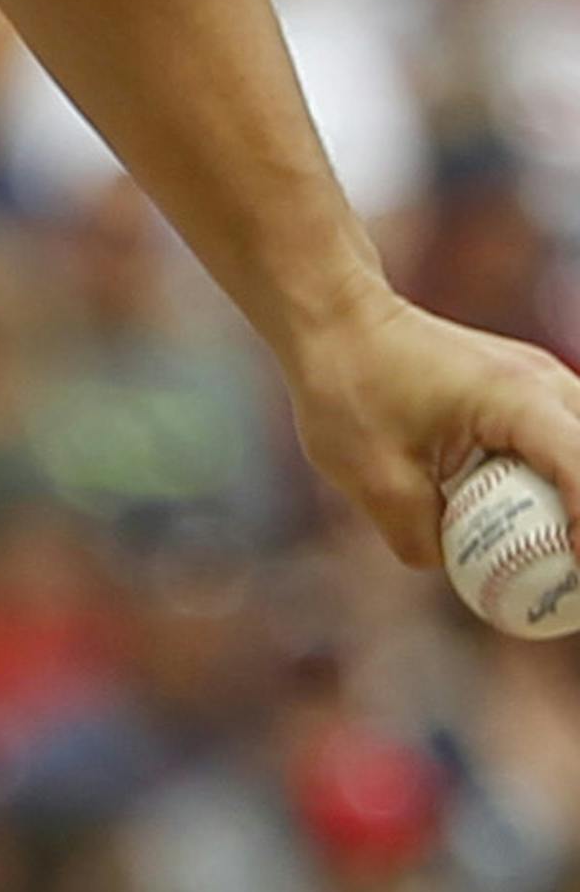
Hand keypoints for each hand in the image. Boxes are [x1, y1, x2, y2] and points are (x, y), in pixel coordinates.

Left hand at [285, 279, 579, 574]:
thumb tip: (454, 568)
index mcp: (515, 398)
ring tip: (557, 555)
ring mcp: (539, 380)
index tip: (573, 574)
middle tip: (567, 574)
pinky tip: (534, 524)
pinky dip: (560, 482)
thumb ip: (421, 536)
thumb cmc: (347, 385)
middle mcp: (543, 382)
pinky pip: (563, 442)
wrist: (335, 316)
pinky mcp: (526, 390)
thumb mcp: (373, 479)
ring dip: (574, 498)